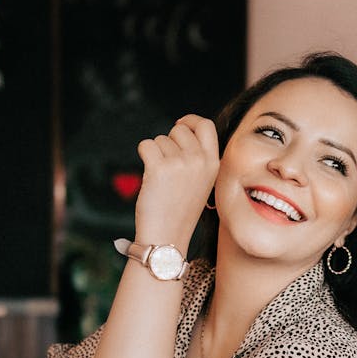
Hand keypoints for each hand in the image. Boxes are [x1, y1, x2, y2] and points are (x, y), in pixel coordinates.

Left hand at [134, 114, 218, 246]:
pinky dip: (143, 155)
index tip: (180, 125)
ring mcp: (180, 163)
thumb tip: (182, 130)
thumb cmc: (180, 211)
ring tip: (161, 179)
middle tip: (167, 167)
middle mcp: (200, 160)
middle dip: (169, 143)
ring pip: (160, 139)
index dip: (190, 121)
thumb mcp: (201, 182)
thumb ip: (198, 158)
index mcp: (213, 164)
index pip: (206, 125)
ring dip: (156, 154)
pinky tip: (149, 174)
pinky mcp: (159, 167)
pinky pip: (146, 145)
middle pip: (179, 130)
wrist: (167, 236)